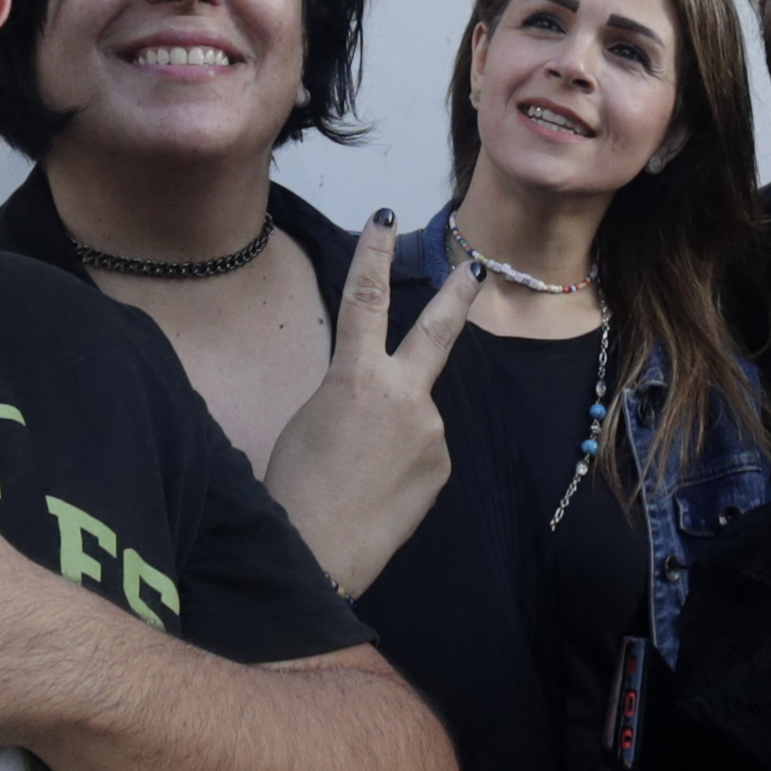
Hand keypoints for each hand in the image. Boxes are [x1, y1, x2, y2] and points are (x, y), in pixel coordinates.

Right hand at [261, 216, 473, 597]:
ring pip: (418, 412)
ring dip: (395, 430)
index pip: (365, 298)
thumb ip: (352, 391)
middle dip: (457, 295)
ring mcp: (431, 431)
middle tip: (476, 268)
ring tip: (358, 470)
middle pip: (437, 331)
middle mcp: (403, 394)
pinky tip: (376, 489)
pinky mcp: (443, 466)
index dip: (373, 253)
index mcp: (355, 375)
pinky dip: (402, 462)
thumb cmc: (295, 486)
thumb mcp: (310, 417)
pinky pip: (424, 451)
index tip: (384, 218)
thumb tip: (378, 395)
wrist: (317, 553)